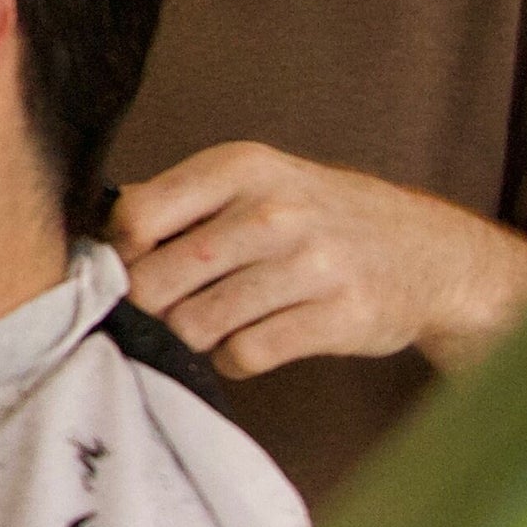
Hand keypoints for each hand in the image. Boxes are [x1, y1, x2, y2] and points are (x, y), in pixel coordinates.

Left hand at [112, 144, 526, 378]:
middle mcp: (275, 212)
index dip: (123, 252)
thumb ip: (179, 201)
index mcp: (242, 168)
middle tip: (175, 304)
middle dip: (154, 304)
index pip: (137, 216)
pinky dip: (235, 358)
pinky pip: (245, 355)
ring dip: (196, 334)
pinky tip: (252, 339)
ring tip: (219, 320)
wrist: (428, 252)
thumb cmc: (317, 217)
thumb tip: (98, 233)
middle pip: (157, 280)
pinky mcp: (339, 317)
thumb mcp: (254, 183)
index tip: (140, 263)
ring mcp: (312, 265)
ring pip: (196, 324)